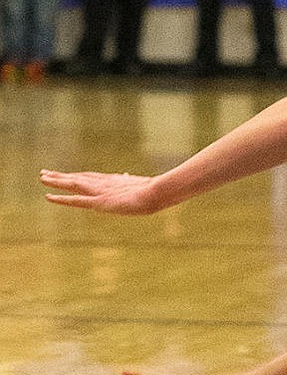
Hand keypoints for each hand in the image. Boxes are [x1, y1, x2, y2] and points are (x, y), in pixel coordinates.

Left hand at [40, 169, 164, 213]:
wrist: (155, 192)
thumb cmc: (152, 190)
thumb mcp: (138, 185)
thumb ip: (129, 181)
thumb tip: (126, 175)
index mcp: (112, 180)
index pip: (89, 177)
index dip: (75, 176)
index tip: (64, 174)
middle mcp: (102, 183)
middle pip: (77, 177)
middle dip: (61, 176)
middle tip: (44, 173)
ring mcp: (99, 191)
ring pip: (73, 184)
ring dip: (57, 181)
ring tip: (43, 178)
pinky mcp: (98, 201)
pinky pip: (75, 200)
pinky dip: (61, 198)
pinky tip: (49, 197)